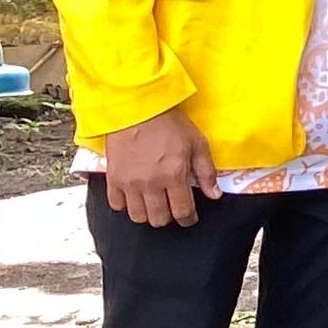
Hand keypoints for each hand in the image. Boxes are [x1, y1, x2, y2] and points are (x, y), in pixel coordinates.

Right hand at [98, 107, 218, 226]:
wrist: (137, 108)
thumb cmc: (169, 123)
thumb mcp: (197, 143)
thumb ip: (206, 172)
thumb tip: (214, 195)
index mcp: (173, 175)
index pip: (182, 211)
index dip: (188, 218)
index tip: (189, 217)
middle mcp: (150, 184)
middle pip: (159, 219)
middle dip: (169, 217)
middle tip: (172, 207)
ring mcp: (129, 183)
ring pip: (138, 216)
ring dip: (148, 213)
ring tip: (153, 202)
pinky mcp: (113, 179)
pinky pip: (116, 205)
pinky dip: (126, 205)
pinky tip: (134, 196)